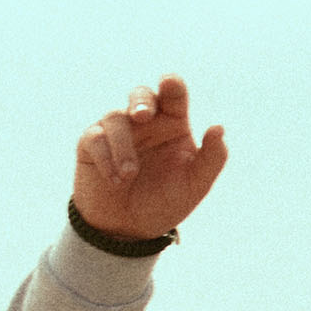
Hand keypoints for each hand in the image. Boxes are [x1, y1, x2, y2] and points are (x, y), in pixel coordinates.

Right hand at [71, 76, 226, 239]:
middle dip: (140, 100)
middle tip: (142, 116)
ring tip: (130, 175)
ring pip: (116, 118)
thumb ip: (212, 158)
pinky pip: (95, 139)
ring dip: (123, 148)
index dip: (172, 85)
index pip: (174, 97)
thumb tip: (218, 127)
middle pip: (141, 94)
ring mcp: (117, 131)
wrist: (130, 228)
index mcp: (173, 125)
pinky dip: (106, 159)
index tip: (170, 82)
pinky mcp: (91, 144)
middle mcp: (145, 123)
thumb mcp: (195, 185)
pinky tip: (116, 180)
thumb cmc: (165, 200)